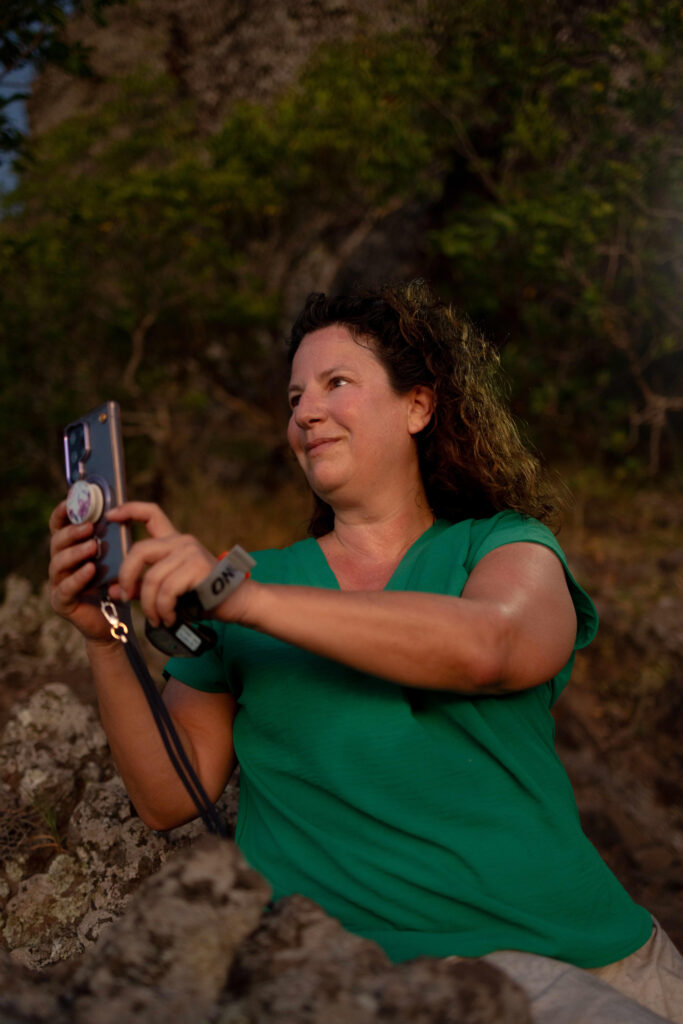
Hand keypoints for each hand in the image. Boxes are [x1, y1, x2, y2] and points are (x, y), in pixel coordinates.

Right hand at [48, 500, 116, 644]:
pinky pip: (65, 588)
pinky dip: (78, 578)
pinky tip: (90, 570)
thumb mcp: (117, 555)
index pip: (58, 526)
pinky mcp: (61, 602)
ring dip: (75, 553)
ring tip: (92, 547)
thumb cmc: (114, 583)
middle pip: (56, 542)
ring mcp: (57, 583)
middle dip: (72, 533)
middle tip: (89, 527)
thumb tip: (120, 510)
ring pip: (58, 563)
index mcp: (70, 548)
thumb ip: (115, 535)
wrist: (114, 620)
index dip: (62, 513)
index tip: (71, 501)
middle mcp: (60, 563)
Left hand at [107, 502, 221, 627]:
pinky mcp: (197, 567)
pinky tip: (168, 618)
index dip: (128, 510)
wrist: (236, 603)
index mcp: (174, 541)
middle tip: (126, 597)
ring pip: (152, 578)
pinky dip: (163, 609)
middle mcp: (182, 541)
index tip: (111, 516)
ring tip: (156, 618)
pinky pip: (167, 591)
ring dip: (149, 604)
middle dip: (126, 576)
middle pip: (139, 550)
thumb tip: (114, 591)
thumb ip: (142, 587)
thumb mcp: (168, 591)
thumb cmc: (202, 596)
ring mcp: (190, 552)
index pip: (151, 514)